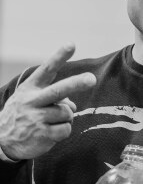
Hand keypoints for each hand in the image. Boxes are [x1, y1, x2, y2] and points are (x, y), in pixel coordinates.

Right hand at [0, 44, 95, 160]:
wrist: (3, 139)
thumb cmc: (24, 114)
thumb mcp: (31, 99)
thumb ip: (54, 96)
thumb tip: (73, 105)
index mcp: (31, 88)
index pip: (47, 69)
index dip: (59, 57)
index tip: (71, 44)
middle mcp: (33, 101)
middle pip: (59, 91)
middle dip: (76, 84)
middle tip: (92, 79)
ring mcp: (37, 118)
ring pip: (68, 113)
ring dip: (66, 118)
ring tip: (50, 122)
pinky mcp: (42, 134)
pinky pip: (66, 129)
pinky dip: (64, 131)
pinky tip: (50, 133)